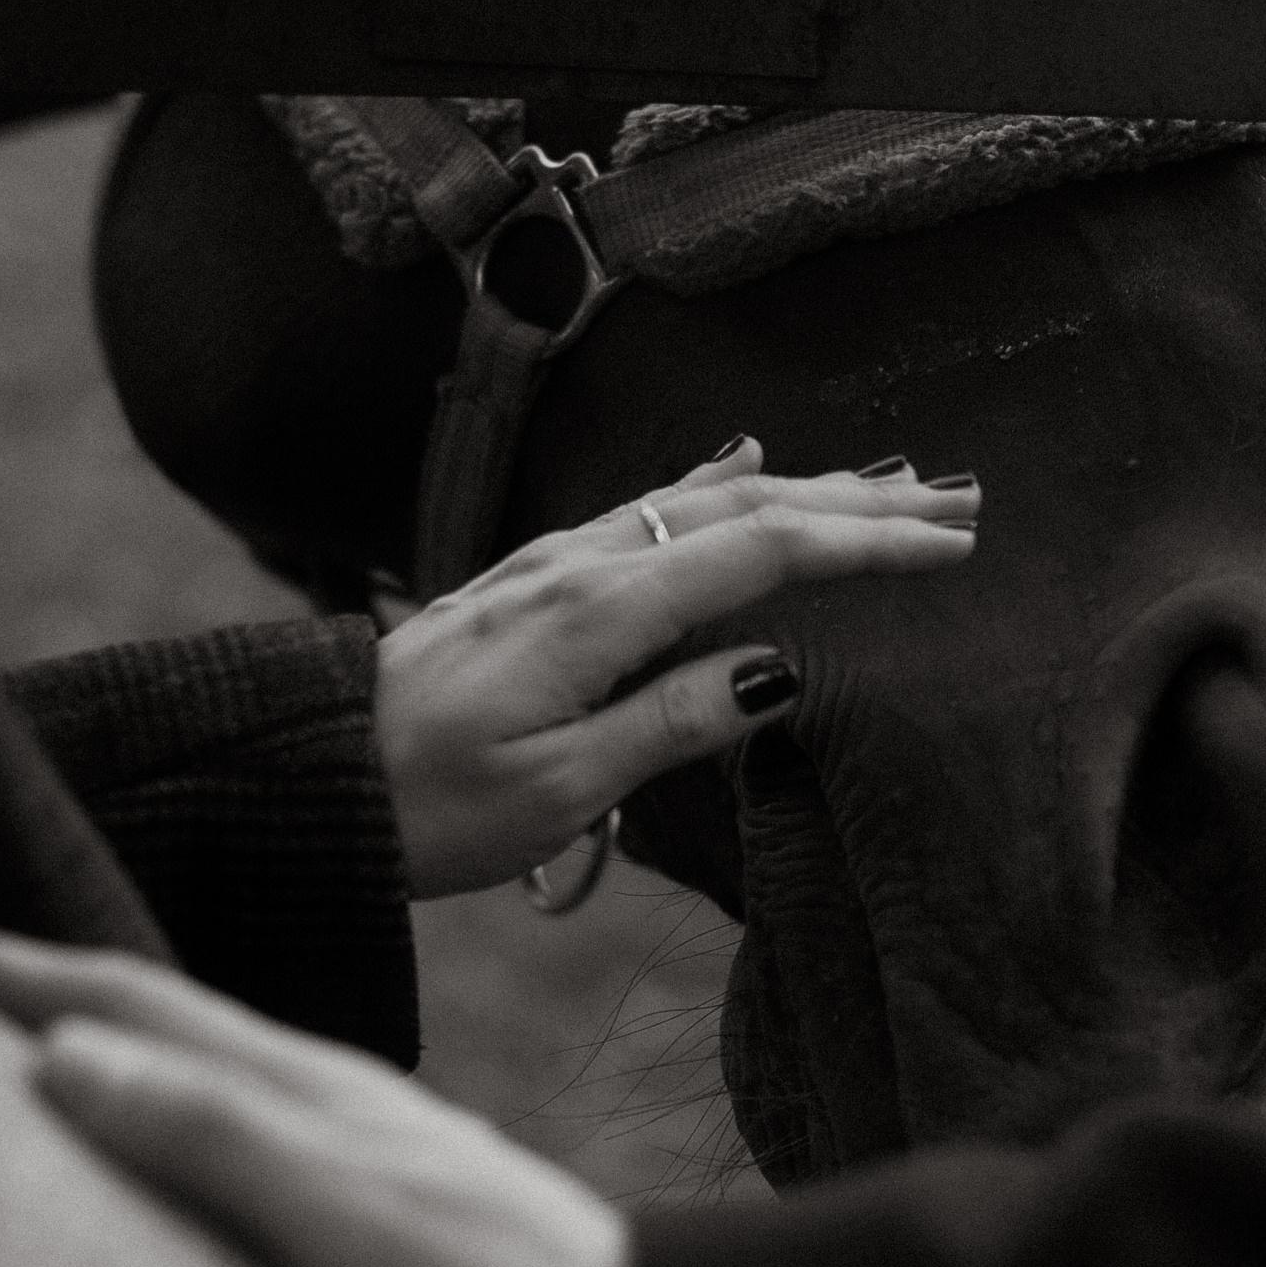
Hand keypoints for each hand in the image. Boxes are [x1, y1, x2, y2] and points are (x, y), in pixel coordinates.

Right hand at [0, 930, 696, 1266]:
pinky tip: (172, 1230)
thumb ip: (222, 1140)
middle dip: (44, 1008)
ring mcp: (369, 1198)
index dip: (17, 972)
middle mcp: (341, 1129)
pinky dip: (172, 1183)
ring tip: (22, 1094)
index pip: (137, 1007)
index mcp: (322, 1100)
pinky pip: (242, 1207)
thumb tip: (62, 1056)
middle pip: (165, 1041)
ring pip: (205, 1119)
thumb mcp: (362, 1228)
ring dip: (107, 1089)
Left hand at [374, 437, 978, 896]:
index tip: (951, 549)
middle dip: (858, 502)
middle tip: (956, 503)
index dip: (866, 545)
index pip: (765, 554)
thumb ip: (674, 722)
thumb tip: (782, 672)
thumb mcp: (561, 788)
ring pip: (703, 499)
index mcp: (601, 610)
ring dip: (804, 487)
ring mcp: (555, 561)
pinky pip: (654, 507)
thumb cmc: (430, 804)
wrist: (309, 777)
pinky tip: (743, 463)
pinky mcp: (534, 577)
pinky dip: (724, 484)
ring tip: (885, 484)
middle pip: (747, 506)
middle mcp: (582, 563)